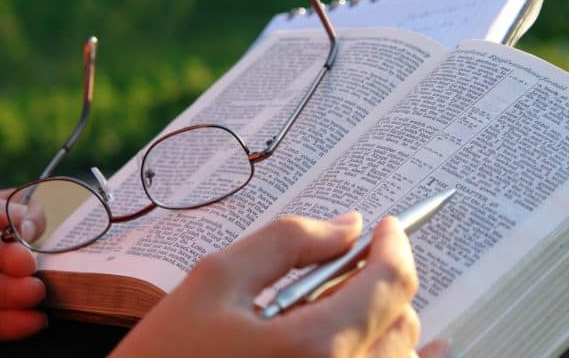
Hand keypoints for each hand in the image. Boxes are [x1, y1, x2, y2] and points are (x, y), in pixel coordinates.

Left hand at [0, 179, 46, 356]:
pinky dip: (17, 324)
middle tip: (24, 264)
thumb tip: (10, 209)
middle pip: (8, 252)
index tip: (27, 226)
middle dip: (22, 256)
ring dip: (25, 290)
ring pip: (8, 289)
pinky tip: (29, 319)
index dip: (21, 217)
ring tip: (29, 293)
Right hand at [112, 212, 447, 356]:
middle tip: (348, 260)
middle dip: (382, 278)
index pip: (391, 283)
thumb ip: (288, 241)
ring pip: (399, 357)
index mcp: (314, 347)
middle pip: (401, 320)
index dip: (393, 243)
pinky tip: (397, 342)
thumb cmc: (167, 357)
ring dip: (382, 320)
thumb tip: (347, 226)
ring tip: (336, 302)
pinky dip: (394, 356)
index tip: (385, 225)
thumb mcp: (216, 280)